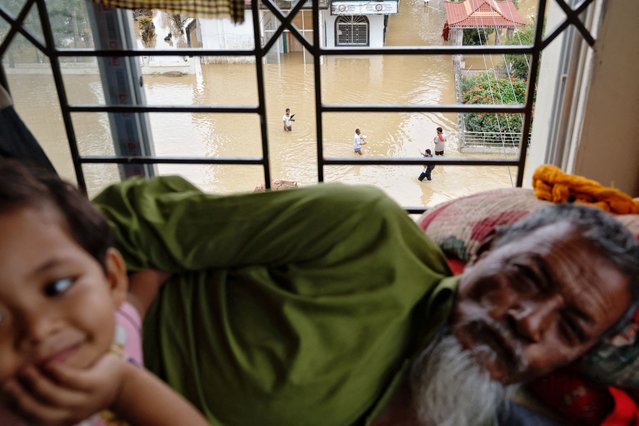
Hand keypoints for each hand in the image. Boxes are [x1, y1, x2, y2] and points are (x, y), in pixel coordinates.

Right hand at [3, 354, 125, 425]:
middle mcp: (73, 414)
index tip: (4, 391)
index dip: (16, 407)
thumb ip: (47, 396)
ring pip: (56, 396)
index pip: (34, 418)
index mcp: (63, 419)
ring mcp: (86, 400)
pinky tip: (47, 363)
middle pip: (41, 411)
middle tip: (8, 382)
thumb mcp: (67, 396)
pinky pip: (73, 380)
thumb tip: (14, 392)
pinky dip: (58, 372)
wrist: (122, 382)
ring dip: (37, 383)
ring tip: (25, 369)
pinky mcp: (96, 384)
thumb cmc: (87, 386)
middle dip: (22, 398)